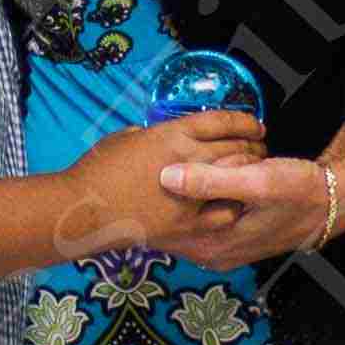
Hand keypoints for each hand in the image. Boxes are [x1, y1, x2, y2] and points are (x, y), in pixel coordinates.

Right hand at [66, 115, 265, 257]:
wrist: (84, 210)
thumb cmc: (96, 172)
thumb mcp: (124, 138)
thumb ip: (151, 135)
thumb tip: (161, 136)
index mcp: (171, 135)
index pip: (221, 121)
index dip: (244, 122)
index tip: (255, 125)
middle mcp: (186, 160)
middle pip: (235, 148)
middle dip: (252, 148)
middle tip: (260, 150)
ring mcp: (189, 194)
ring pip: (234, 179)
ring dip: (248, 175)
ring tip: (253, 174)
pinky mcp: (187, 223)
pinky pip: (224, 213)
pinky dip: (233, 206)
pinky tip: (234, 204)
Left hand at [161, 116, 344, 264]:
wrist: (333, 199)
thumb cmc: (298, 190)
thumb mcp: (257, 181)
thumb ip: (212, 180)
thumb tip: (167, 175)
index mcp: (214, 247)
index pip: (163, 232)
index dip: (146, 204)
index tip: (133, 176)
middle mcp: (214, 252)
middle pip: (170, 226)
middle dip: (158, 199)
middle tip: (145, 166)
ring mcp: (222, 244)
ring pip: (183, 219)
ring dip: (174, 196)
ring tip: (159, 168)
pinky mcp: (229, 231)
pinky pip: (198, 214)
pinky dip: (191, 196)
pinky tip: (187, 173)